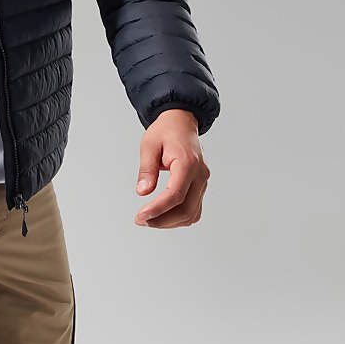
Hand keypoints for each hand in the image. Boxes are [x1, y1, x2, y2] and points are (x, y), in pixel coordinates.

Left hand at [134, 109, 209, 228]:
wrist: (181, 122)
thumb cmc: (166, 130)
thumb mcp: (149, 145)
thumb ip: (147, 169)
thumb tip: (142, 192)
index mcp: (187, 163)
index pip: (175, 194)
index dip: (158, 209)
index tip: (142, 215)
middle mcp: (200, 175)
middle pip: (185, 209)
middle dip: (162, 220)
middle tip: (141, 220)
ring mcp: (203, 181)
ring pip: (191, 213)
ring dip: (170, 222)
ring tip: (149, 219)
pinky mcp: (201, 185)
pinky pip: (194, 209)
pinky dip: (179, 217)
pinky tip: (163, 216)